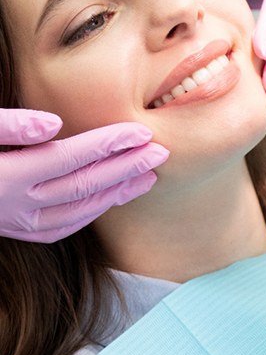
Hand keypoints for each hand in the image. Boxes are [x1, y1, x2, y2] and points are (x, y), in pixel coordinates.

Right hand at [0, 108, 168, 242]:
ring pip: (79, 211)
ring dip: (118, 192)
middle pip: (85, 185)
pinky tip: (115, 197)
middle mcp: (17, 206)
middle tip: (160, 153)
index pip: (71, 157)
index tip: (142, 133)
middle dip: (127, 168)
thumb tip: (55, 123)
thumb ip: (10, 126)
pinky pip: (64, 227)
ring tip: (149, 176)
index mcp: (7, 176)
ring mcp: (19, 224)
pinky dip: (94, 212)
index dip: (110, 144)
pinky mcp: (19, 231)